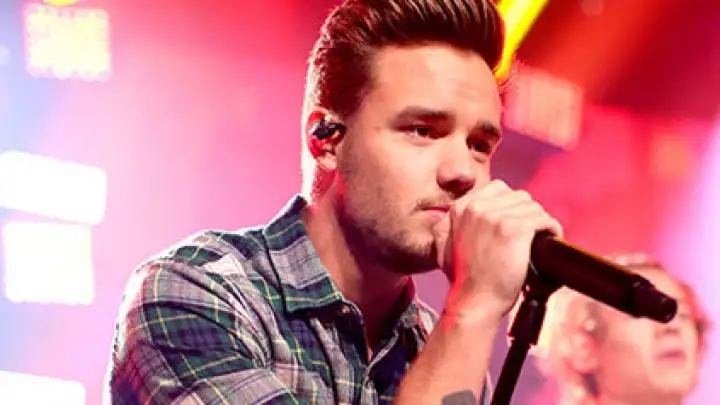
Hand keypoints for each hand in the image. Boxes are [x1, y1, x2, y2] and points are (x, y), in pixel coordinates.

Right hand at [433, 180, 562, 318]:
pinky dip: (551, 228)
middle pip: (517, 196)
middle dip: (526, 212)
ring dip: (539, 221)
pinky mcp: (515, 228)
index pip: (497, 189)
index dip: (510, 205)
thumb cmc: (463, 279)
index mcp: (460, 208)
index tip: (516, 220)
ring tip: (540, 237)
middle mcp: (477, 207)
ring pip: (532, 206)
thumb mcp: (444, 246)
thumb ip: (448, 226)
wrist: (474, 300)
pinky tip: (550, 239)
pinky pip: (543, 219)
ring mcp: (496, 216)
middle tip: (530, 231)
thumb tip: (452, 217)